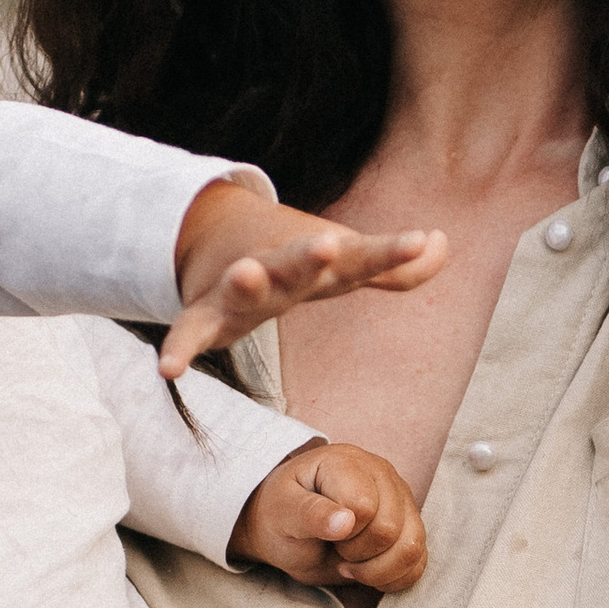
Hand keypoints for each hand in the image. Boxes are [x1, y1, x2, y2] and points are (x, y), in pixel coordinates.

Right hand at [166, 183, 444, 374]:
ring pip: (242, 286)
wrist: (221, 237)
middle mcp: (280, 269)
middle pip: (297, 262)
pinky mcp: (206, 316)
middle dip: (310, 255)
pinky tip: (167, 370)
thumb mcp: (346, 263)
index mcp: (319, 260)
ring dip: (246, 281)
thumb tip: (441, 244)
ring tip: (245, 274)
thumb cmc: (297, 258)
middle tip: (326, 244)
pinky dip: (179, 348)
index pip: (363, 256)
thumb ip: (394, 266)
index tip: (424, 240)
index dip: (393, 253)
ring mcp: (239, 290)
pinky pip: (190, 332)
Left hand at [235, 441, 427, 592]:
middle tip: (335, 548)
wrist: (288, 527)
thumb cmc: (283, 514)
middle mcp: (382, 475)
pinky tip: (368, 573)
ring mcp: (402, 500)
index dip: (343, 533)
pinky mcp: (411, 526)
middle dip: (357, 553)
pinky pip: (418, 563)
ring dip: (377, 570)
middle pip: (390, 530)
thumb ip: (309, 513)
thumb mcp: (282, 512)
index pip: (364, 507)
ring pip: (411, 547)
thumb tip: (346, 522)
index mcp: (347, 463)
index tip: (322, 533)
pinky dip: (393, 578)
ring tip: (352, 564)